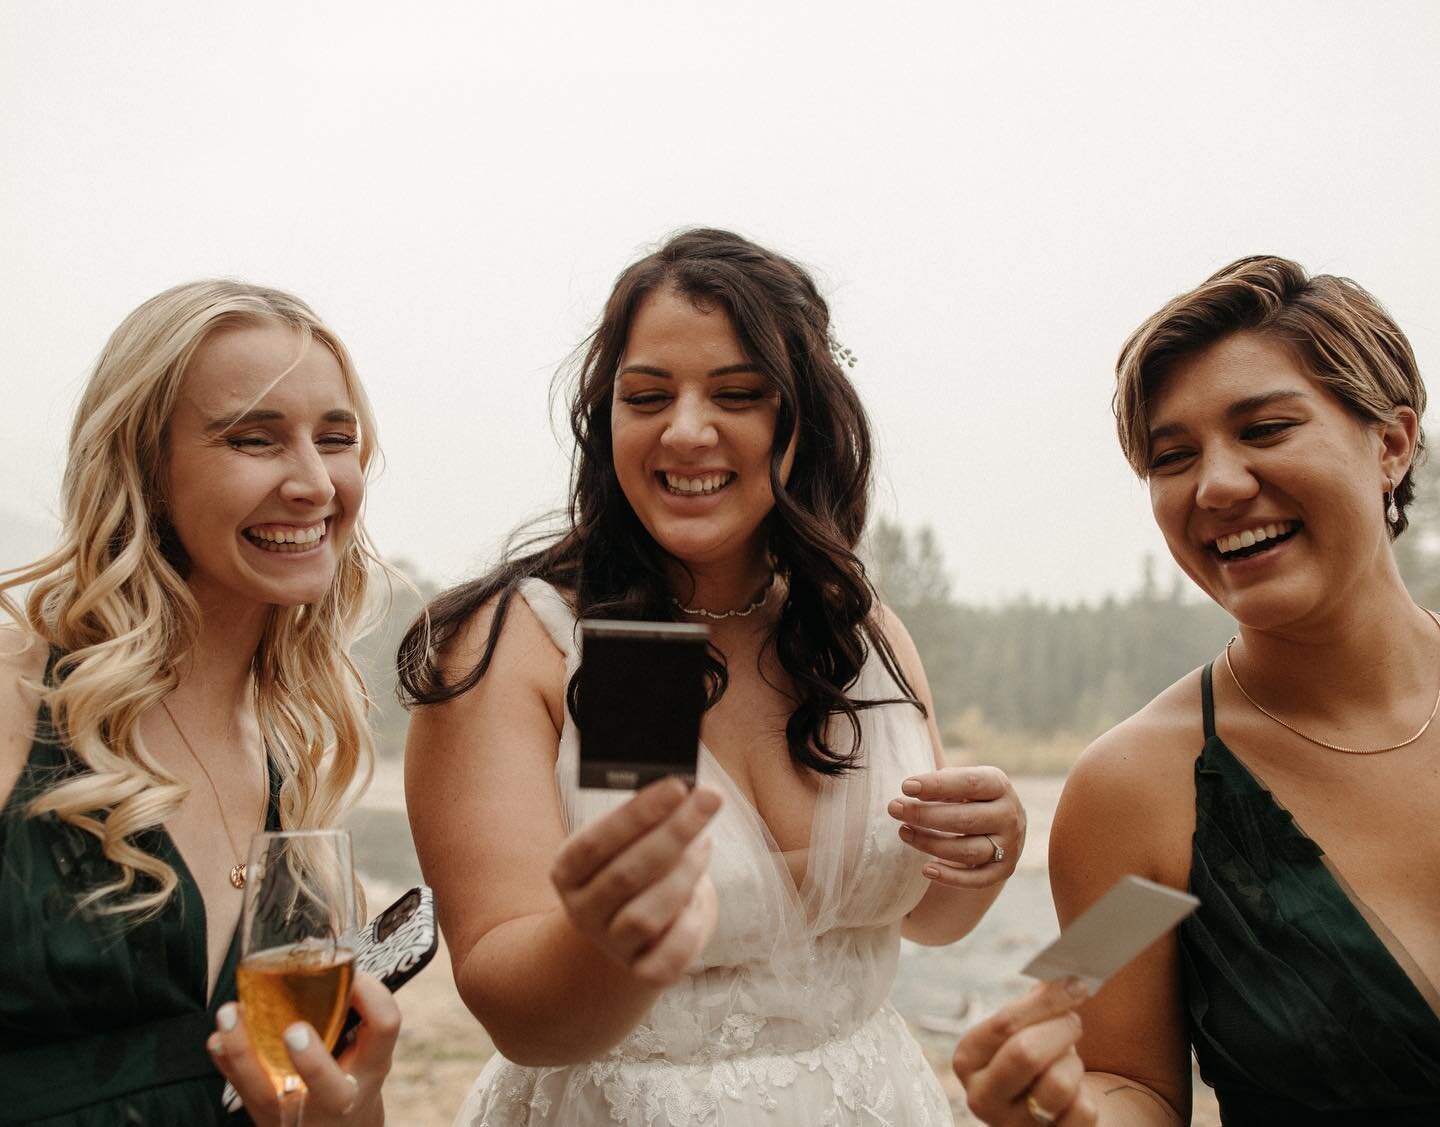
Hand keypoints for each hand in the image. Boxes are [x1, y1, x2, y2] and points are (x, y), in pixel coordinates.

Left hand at [208, 970, 400, 1125]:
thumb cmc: (354, 1076)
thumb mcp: (371, 1052)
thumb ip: (358, 1015)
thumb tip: (328, 958)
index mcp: (372, 1065)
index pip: (384, 1030)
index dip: (373, 999)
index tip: (356, 977)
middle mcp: (339, 1093)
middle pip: (329, 1085)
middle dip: (312, 1061)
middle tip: (294, 1031)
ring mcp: (296, 1107)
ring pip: (265, 1090)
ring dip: (243, 1051)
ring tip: (230, 1012)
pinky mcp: (263, 1112)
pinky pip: (238, 1086)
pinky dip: (225, 1059)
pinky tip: (218, 1038)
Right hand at [550, 775, 721, 986]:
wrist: (632, 927)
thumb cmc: (636, 864)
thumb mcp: (629, 838)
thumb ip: (649, 816)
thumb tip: (686, 791)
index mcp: (567, 871)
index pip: (596, 842)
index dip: (637, 814)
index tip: (677, 787)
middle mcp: (582, 911)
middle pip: (626, 874)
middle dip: (674, 832)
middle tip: (710, 799)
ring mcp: (610, 944)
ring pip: (645, 916)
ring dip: (683, 876)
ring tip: (703, 845)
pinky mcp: (643, 971)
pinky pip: (669, 956)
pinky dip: (691, 923)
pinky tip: (699, 895)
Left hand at [888, 765, 1024, 887]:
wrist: (1001, 825)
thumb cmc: (969, 797)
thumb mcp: (960, 781)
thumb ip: (941, 781)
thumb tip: (912, 788)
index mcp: (999, 785)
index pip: (970, 783)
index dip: (937, 784)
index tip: (906, 786)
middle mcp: (1010, 815)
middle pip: (965, 819)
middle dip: (924, 815)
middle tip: (893, 808)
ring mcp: (1009, 846)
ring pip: (967, 851)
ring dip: (930, 844)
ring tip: (903, 832)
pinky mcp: (1003, 870)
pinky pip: (976, 880)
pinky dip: (950, 877)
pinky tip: (926, 870)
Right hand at [953, 978, 1095, 1125]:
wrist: (1047, 1106)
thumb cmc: (1034, 1054)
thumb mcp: (1022, 1027)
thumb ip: (1037, 1001)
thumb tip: (1069, 977)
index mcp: (967, 1060)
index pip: (1004, 1024)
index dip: (1046, 1000)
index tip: (1075, 985)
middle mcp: (982, 1098)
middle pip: (1026, 1053)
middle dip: (1061, 1029)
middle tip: (1073, 1022)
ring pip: (1058, 1083)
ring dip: (1074, 1063)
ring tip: (1068, 1060)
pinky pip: (1082, 1111)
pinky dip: (1087, 1095)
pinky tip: (1074, 1092)